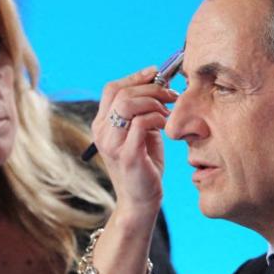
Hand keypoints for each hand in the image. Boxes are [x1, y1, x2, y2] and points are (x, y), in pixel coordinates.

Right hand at [92, 66, 178, 212]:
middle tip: (171, 94)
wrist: (140, 199)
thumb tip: (158, 82)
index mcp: (102, 124)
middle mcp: (102, 132)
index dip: (135, 77)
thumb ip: (143, 110)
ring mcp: (112, 144)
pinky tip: (165, 125)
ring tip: (167, 111)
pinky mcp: (128, 155)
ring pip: (128, 104)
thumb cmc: (144, 164)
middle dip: (151, 88)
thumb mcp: (141, 132)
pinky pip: (141, 123)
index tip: (157, 74)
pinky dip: (157, 118)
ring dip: (153, 102)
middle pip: (122, 93)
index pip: (112, 89)